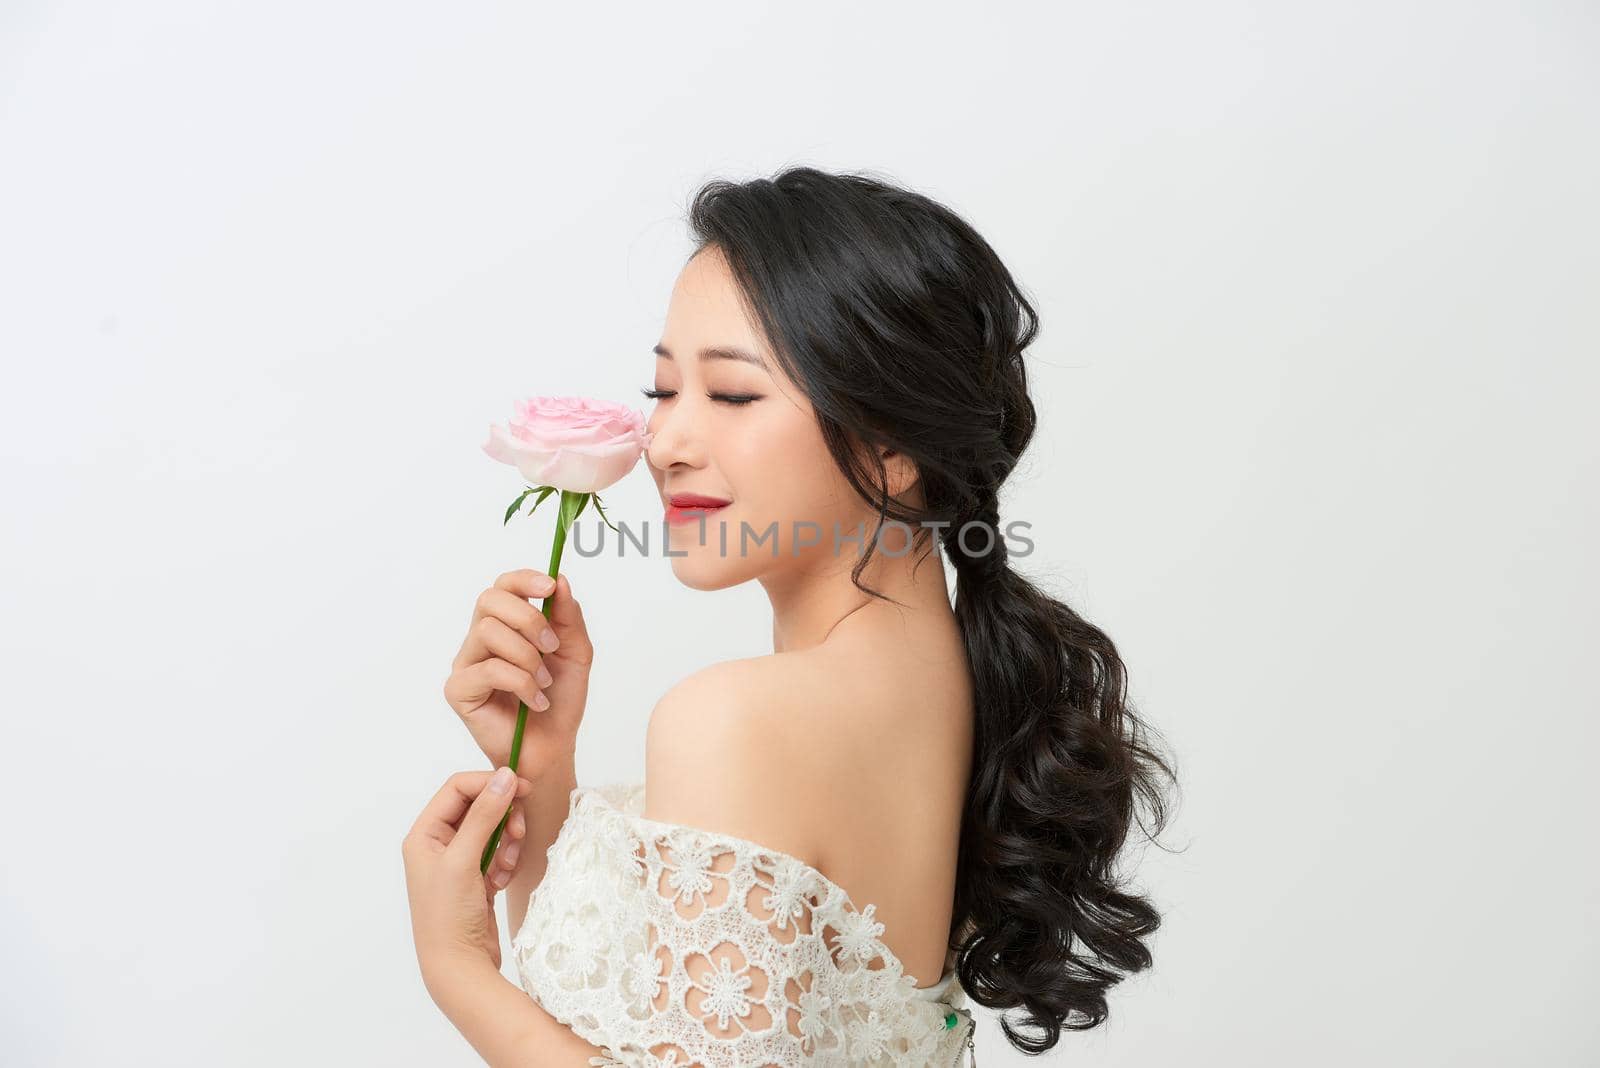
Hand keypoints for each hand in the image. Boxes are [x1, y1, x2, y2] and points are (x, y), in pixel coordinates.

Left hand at [402, 767, 533, 976]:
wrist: (458, 967)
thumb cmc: (448, 915)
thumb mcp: (463, 860)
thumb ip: (484, 815)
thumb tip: (505, 776)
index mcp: (423, 835)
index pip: (457, 788)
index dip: (490, 783)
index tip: (523, 787)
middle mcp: (438, 844)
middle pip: (479, 806)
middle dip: (503, 816)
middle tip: (519, 831)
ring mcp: (458, 861)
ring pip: (493, 829)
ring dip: (508, 842)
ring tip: (507, 866)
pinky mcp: (476, 877)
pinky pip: (499, 852)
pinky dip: (507, 861)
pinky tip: (502, 882)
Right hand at [444, 569, 592, 779]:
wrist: (554, 747)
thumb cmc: (561, 701)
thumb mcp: (576, 653)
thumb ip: (568, 618)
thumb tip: (561, 581)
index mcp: (506, 625)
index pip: (503, 586)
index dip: (523, 579)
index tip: (549, 586)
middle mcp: (480, 640)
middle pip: (489, 600)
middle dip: (528, 618)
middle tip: (552, 646)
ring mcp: (466, 664)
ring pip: (489, 631)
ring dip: (527, 657)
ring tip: (544, 682)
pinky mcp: (458, 690)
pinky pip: (488, 670)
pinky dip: (521, 683)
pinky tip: (535, 700)